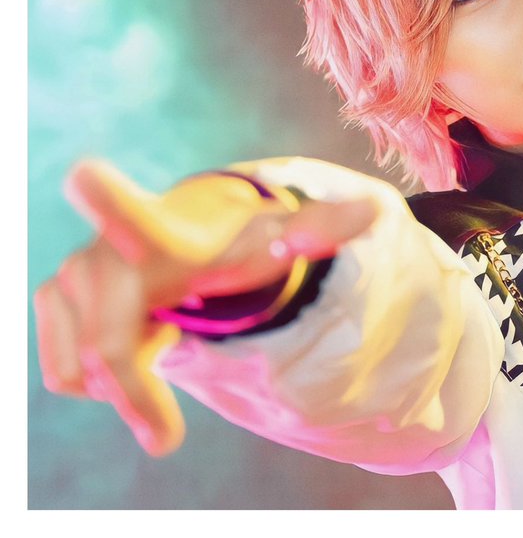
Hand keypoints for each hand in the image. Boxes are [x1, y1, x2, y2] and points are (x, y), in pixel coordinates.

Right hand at [34, 159, 377, 456]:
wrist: (178, 246)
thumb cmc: (230, 245)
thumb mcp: (274, 242)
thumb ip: (322, 230)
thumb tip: (376, 212)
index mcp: (162, 234)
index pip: (135, 216)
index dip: (110, 201)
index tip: (83, 173)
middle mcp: (105, 252)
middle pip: (109, 347)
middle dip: (135, 396)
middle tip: (165, 441)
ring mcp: (72, 277)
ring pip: (86, 368)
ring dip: (126, 388)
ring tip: (163, 355)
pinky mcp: (53, 303)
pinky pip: (67, 373)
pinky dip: (102, 380)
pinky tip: (135, 347)